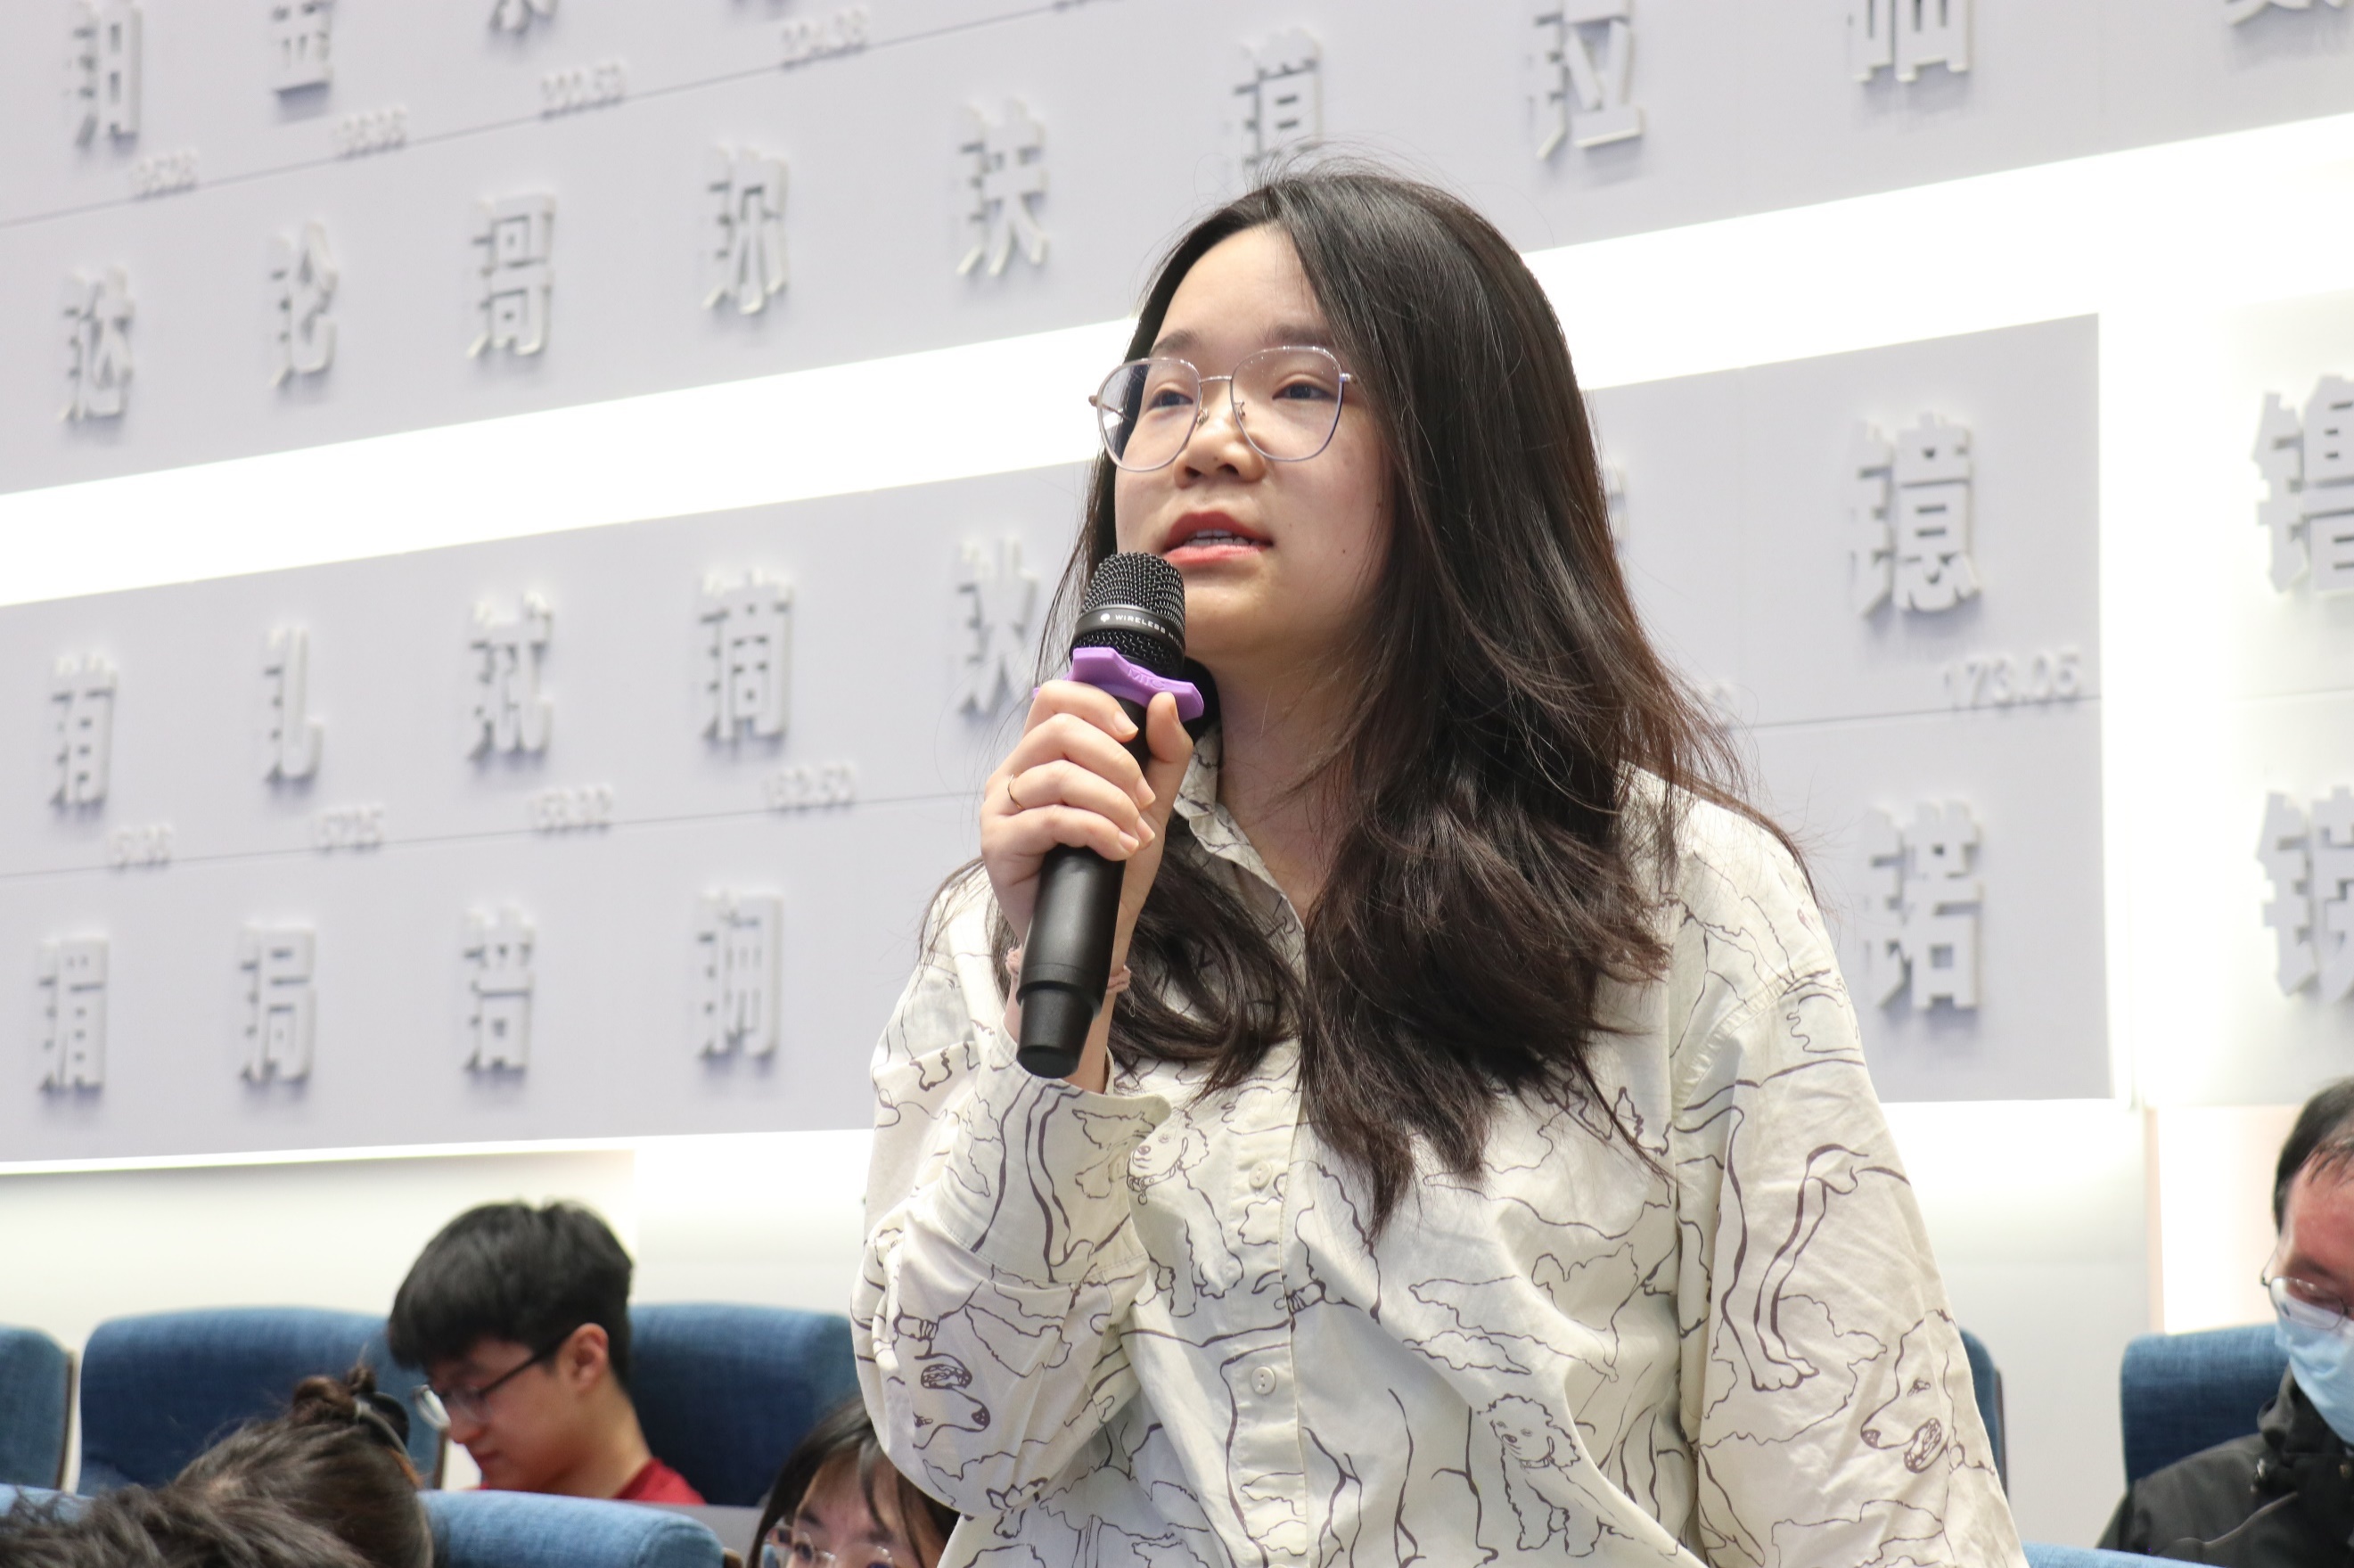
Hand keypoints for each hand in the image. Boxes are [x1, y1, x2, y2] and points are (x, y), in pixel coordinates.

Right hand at [981, 683, 1193, 948]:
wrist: (1095, 932)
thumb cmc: (1111, 868)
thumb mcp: (1147, 804)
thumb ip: (1162, 754)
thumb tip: (1163, 701)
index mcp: (1040, 756)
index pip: (1055, 699)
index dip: (1096, 705)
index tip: (1132, 734)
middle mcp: (1013, 775)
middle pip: (1058, 730)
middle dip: (1115, 761)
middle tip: (1141, 799)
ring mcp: (1000, 809)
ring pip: (1059, 776)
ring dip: (1111, 802)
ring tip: (1134, 832)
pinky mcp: (998, 844)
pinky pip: (1051, 819)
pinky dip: (1097, 830)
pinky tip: (1118, 849)